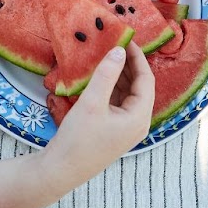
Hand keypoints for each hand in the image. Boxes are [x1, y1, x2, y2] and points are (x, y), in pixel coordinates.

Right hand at [42, 46, 154, 183]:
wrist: (61, 170)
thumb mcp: (92, 102)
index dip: (137, 56)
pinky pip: (118, 103)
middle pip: (139, 87)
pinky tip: (99, 76)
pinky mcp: (113, 131)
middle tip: (114, 43)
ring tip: (106, 55)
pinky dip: (111, 88)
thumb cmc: (79, 138)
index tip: (125, 38)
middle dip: (128, 64)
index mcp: (139, 117)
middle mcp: (138, 123)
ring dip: (119, 75)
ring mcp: (126, 128)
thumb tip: (119, 50)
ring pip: (128, 94)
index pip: (146, 79)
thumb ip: (107, 73)